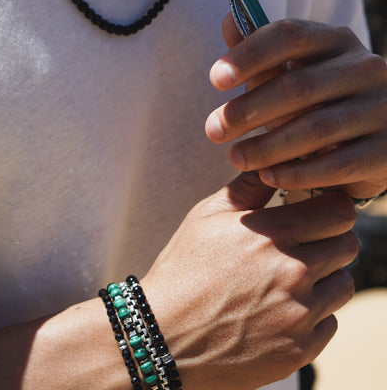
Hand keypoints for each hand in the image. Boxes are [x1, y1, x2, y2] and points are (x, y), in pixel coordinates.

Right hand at [142, 175, 357, 389]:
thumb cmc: (183, 271)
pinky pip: (329, 323)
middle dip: (330, 240)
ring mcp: (300, 316)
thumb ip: (248, 186)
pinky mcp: (299, 350)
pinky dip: (313, 316)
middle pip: (348, 246)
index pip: (340, 211)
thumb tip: (270, 161)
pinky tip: (281, 310)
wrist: (163, 337)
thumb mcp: (208, 216)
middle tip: (303, 245)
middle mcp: (294, 273)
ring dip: (325, 278)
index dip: (330, 208)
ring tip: (290, 280)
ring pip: (343, 285)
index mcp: (273, 234)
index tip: (316, 212)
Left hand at [205, 16, 386, 199]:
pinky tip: (268, 177)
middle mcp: (366, 68)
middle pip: (298, 86)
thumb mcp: (289, 74)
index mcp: (337, 40)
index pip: (291, 35)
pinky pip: (337, 165)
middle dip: (248, 110)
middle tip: (213, 130)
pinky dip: (297, 172)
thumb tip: (230, 20)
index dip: (250, 55)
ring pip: (316, 128)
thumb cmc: (317, 101)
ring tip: (235, 157)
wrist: (369, 142)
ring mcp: (382, 108)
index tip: (216, 79)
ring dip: (267, 147)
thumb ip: (260, 53)